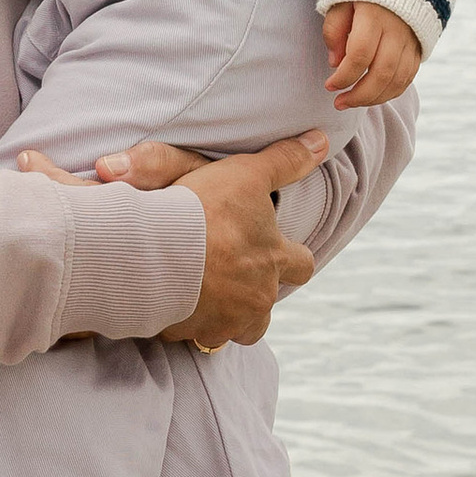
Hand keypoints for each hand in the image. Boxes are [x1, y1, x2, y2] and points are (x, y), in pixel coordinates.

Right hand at [15, 133, 324, 346]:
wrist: (153, 250)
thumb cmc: (203, 210)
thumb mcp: (246, 173)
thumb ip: (285, 160)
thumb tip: (322, 141)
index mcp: (273, 261)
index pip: (302, 267)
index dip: (290, 261)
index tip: (275, 255)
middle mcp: (255, 299)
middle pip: (264, 316)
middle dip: (251, 305)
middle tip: (230, 286)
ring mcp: (221, 322)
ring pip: (228, 334)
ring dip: (218, 320)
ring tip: (196, 300)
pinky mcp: (184, 334)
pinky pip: (186, 335)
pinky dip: (179, 323)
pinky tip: (164, 303)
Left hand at [322, 0, 422, 105]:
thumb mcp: (340, 1)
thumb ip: (334, 30)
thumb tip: (335, 63)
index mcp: (375, 15)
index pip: (359, 55)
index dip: (344, 76)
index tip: (329, 86)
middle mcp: (397, 29)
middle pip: (382, 73)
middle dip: (359, 95)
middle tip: (339, 103)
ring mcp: (411, 39)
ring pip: (398, 79)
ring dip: (375, 98)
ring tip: (353, 102)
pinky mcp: (419, 47)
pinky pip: (408, 77)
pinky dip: (391, 92)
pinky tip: (373, 96)